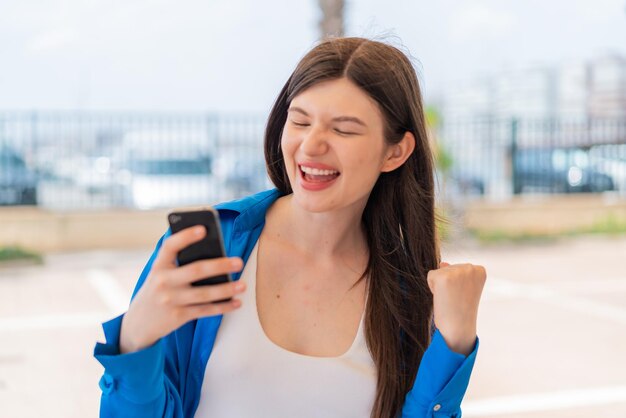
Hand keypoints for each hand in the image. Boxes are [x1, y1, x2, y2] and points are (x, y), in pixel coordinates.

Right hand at [119, 225, 244, 353]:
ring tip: (243, 284)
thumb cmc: (158, 290)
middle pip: (196, 271)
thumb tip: (215, 254)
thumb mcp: (160, 274)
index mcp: (158, 266)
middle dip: (220, 266)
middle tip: (238, 262)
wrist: (139, 323)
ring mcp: (171, 300)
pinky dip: (223, 307)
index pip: (170, 246)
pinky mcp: (178, 316)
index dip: (186, 236)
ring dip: (226, 289)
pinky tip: (236, 302)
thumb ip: (179, 264)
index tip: (203, 229)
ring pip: (204, 294)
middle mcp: (163, 282)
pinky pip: (205, 311)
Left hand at [427, 262, 485, 355]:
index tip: (464, 295)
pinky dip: (432, 288)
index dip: (458, 283)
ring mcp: (457, 271)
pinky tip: (443, 298)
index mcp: (480, 270)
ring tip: (450, 299)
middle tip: (456, 299)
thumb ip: (455, 272)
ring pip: (439, 272)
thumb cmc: (461, 309)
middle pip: (448, 268)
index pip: (459, 268)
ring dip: (441, 286)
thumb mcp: (463, 287)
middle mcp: (470, 267)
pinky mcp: (443, 277)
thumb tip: (442, 263)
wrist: (458, 327)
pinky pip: (431, 276)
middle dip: (448, 284)